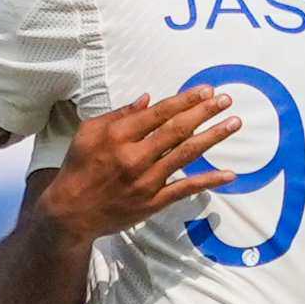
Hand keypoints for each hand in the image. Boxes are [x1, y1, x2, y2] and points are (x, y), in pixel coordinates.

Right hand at [37, 87, 240, 242]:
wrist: (69, 213)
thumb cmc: (79, 167)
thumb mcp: (89, 133)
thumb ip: (119, 115)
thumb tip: (148, 98)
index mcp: (118, 137)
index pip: (159, 113)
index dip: (185, 100)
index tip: (206, 90)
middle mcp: (135, 157)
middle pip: (177, 130)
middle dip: (205, 112)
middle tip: (226, 99)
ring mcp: (147, 181)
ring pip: (186, 154)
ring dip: (213, 137)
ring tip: (234, 122)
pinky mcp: (154, 201)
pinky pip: (186, 188)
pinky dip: (209, 181)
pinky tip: (230, 174)